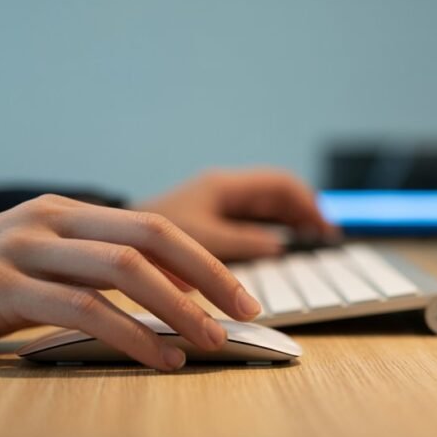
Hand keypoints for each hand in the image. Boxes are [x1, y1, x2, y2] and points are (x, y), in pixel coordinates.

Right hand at [0, 195, 262, 369]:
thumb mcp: (23, 264)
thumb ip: (77, 268)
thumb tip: (150, 295)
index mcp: (59, 211)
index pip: (152, 227)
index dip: (205, 260)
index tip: (241, 295)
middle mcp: (46, 220)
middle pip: (151, 238)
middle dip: (209, 277)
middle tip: (247, 313)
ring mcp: (19, 248)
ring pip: (122, 271)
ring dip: (179, 309)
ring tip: (215, 341)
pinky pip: (80, 309)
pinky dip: (130, 334)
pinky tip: (159, 357)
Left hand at [135, 168, 336, 260]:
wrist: (109, 242)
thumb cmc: (146, 238)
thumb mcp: (201, 242)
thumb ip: (242, 243)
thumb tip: (278, 245)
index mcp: (222, 186)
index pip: (279, 185)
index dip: (308, 203)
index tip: (326, 227)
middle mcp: (220, 191)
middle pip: (275, 196)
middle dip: (303, 213)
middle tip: (326, 237)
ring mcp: (213, 205)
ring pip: (262, 210)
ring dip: (288, 224)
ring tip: (310, 244)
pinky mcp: (205, 222)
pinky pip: (247, 223)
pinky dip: (268, 234)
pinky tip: (275, 251)